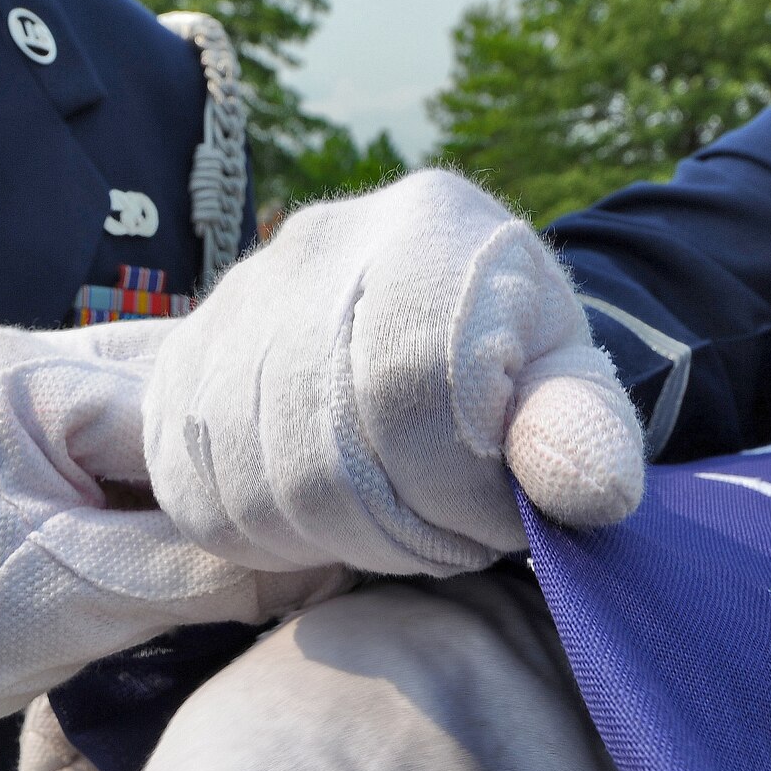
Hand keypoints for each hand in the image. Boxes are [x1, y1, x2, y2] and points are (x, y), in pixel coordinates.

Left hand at [0, 321, 344, 770]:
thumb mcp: (81, 605)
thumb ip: (210, 575)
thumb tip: (333, 567)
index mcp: (26, 377)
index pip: (188, 403)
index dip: (264, 468)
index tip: (332, 524)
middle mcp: (27, 358)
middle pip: (185, 390)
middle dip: (247, 458)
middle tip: (316, 521)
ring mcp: (25, 393)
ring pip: (165, 416)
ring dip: (215, 474)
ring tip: (271, 530)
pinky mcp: (30, 437)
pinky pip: (131, 444)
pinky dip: (175, 487)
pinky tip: (214, 531)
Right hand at [145, 169, 645, 577]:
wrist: (428, 321)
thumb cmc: (510, 362)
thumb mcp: (572, 384)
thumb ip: (585, 432)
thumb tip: (587, 492)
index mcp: (426, 230)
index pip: (411, 392)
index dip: (457, 493)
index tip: (499, 520)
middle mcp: (312, 248)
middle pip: (326, 450)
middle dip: (404, 529)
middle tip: (451, 535)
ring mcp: (233, 305)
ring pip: (258, 484)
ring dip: (338, 540)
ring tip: (398, 524)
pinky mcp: (183, 365)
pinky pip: (199, 491)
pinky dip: (269, 535)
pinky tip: (331, 521)